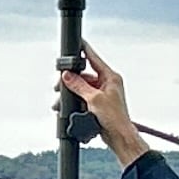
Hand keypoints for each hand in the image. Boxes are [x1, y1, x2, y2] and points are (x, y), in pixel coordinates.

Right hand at [54, 45, 147, 164]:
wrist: (119, 137)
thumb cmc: (115, 118)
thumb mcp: (93, 99)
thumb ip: (79, 85)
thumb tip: (67, 75)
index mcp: (111, 77)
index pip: (94, 59)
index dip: (85, 50)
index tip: (79, 41)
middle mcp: (107, 84)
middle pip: (84, 76)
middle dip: (71, 80)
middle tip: (59, 83)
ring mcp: (102, 94)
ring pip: (82, 88)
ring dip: (72, 93)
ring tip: (60, 100)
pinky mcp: (98, 105)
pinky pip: (83, 98)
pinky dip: (75, 101)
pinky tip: (68, 105)